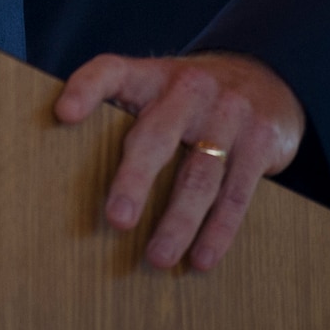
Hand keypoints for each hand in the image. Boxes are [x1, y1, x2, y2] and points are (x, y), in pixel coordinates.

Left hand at [55, 51, 304, 271]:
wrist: (266, 76)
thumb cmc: (191, 99)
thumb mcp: (159, 87)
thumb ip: (125, 113)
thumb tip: (64, 171)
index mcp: (153, 75)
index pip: (112, 71)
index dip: (86, 88)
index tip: (63, 113)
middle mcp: (190, 89)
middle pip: (157, 134)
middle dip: (136, 179)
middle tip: (117, 220)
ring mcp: (229, 113)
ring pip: (201, 174)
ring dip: (179, 221)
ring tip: (157, 257)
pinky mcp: (260, 141)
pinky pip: (237, 193)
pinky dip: (218, 231)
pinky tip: (201, 258)